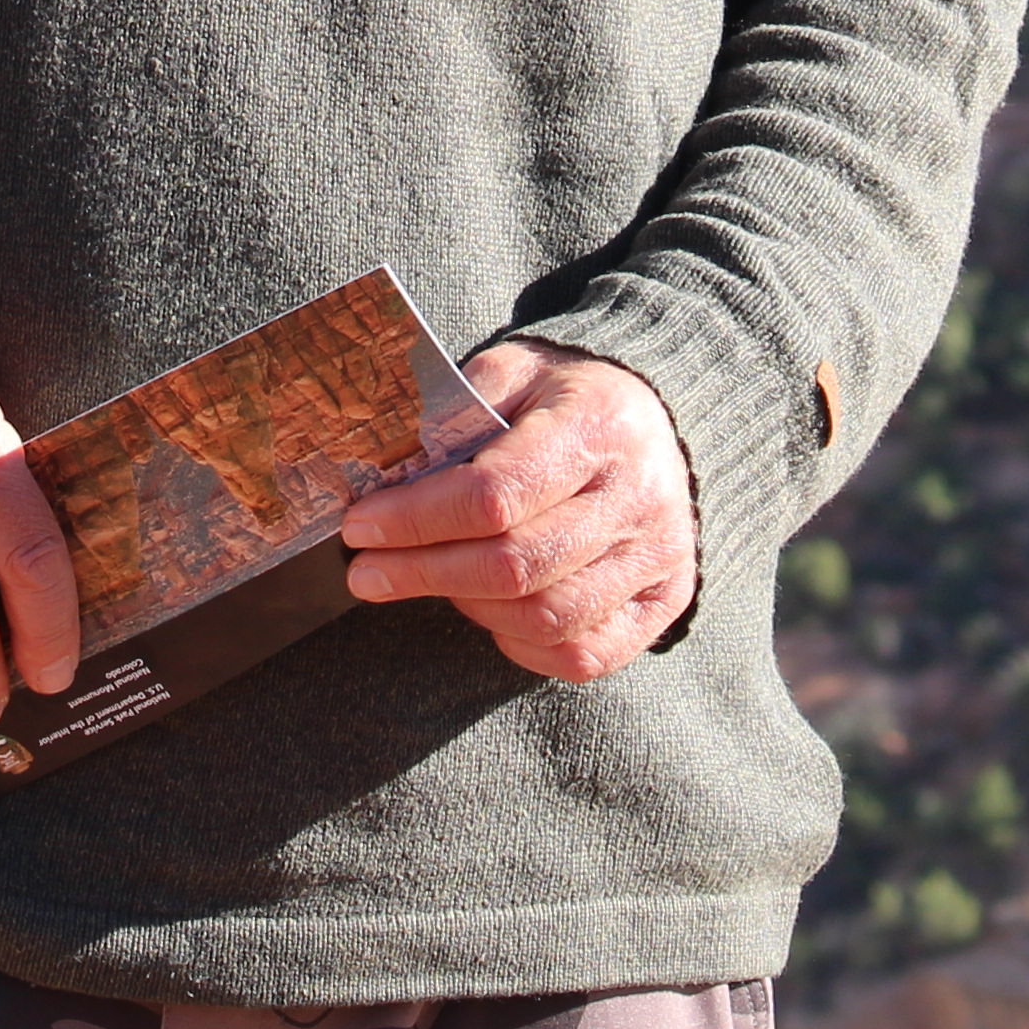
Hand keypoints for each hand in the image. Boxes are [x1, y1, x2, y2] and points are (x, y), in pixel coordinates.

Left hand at [339, 342, 697, 682]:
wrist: (655, 416)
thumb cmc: (565, 398)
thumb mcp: (512, 374)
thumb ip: (454, 413)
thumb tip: (387, 471)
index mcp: (597, 424)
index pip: (495, 494)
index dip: (417, 520)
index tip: (361, 527)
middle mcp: (639, 494)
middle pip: (516, 565)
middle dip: (424, 573)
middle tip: (367, 573)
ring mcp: (659, 553)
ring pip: (547, 618)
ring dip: (469, 608)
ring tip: (430, 580)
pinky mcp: (666, 597)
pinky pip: (584, 654)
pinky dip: (524, 646)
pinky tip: (490, 613)